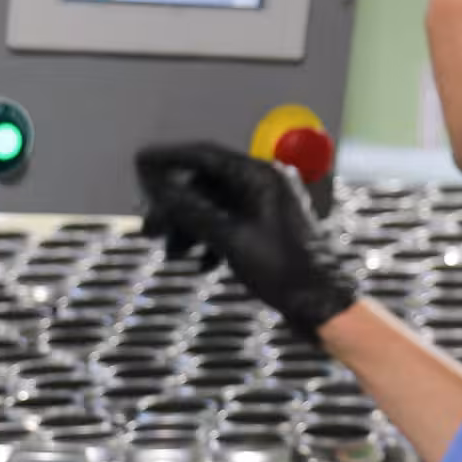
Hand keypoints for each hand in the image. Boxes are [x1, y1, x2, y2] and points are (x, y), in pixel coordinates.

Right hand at [136, 142, 357, 333]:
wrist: (322, 306)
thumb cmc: (284, 270)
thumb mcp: (230, 239)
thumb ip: (192, 210)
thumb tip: (159, 188)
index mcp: (262, 176)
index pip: (206, 155)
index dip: (169, 159)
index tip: (140, 162)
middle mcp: (266, 184)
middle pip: (207, 185)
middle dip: (176, 208)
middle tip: (150, 229)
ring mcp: (268, 207)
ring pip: (215, 208)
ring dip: (191, 228)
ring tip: (173, 254)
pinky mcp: (268, 230)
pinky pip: (229, 225)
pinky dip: (211, 240)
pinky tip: (202, 264)